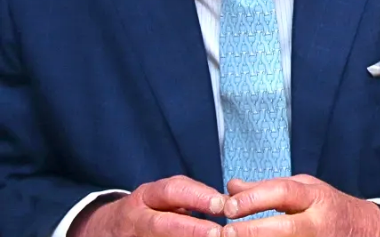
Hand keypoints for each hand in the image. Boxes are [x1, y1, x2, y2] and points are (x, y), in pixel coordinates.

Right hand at [70, 176, 224, 236]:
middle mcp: (136, 219)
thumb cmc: (148, 210)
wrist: (106, 230)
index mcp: (146, 197)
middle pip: (161, 224)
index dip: (197, 197)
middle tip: (216, 233)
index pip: (171, 191)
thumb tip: (229, 203)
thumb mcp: (162, 196)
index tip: (222, 204)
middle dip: (190, 229)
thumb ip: (191, 196)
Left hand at [220, 175, 379, 236]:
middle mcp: (317, 223)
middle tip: (226, 232)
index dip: (254, 199)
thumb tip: (231, 187)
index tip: (229, 207)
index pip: (283, 193)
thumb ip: (267, 188)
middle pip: (283, 228)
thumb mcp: (304, 188)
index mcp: (315, 198)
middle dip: (251, 232)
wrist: (362, 230)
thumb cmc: (327, 207)